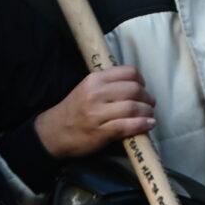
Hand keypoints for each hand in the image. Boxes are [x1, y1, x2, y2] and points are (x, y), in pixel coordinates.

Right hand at [34, 65, 154, 159]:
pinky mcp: (101, 132)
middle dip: (147, 97)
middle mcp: (96, 93)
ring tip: (150, 115)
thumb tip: (135, 85)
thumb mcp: (87, 88)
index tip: (143, 87)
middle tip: (150, 104)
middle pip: (133, 90)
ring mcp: (98, 113)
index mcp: (94, 79)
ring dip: (147, 112)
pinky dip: (142, 124)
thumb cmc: (74, 110)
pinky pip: (127, 125)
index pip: (127, 72)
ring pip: (132, 107)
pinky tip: (149, 124)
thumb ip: (107, 84)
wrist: (54, 132)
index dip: (141, 80)